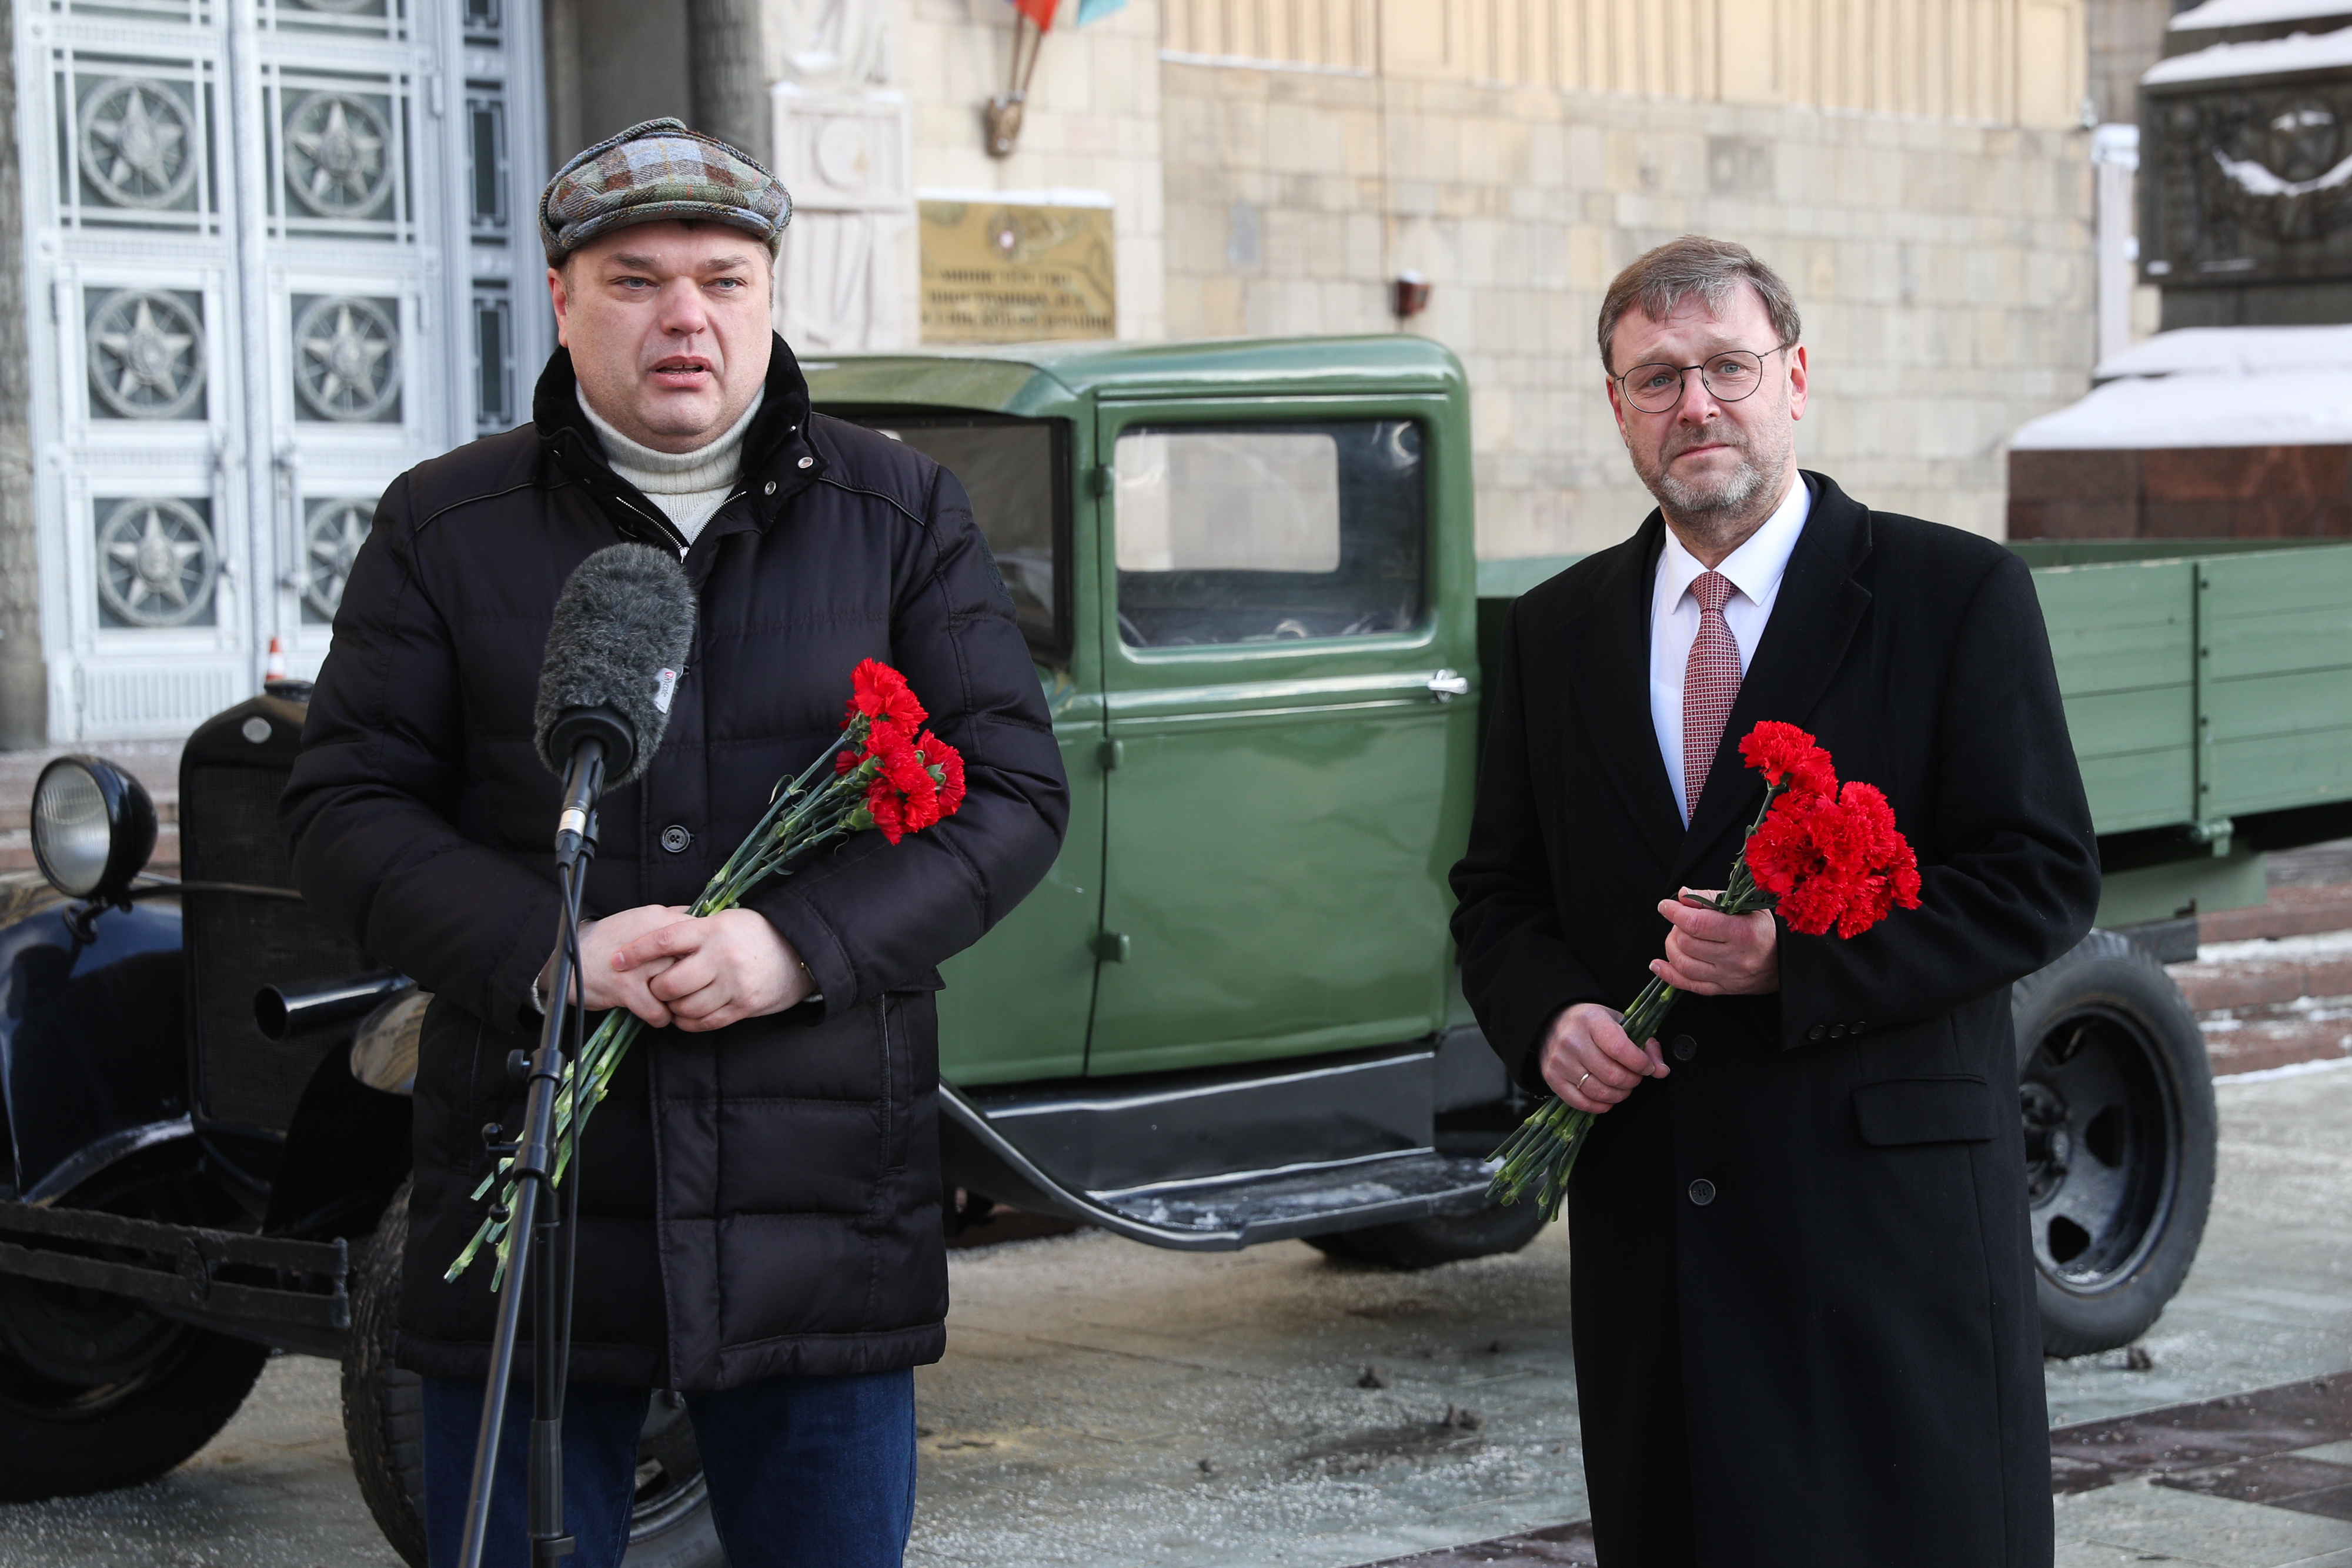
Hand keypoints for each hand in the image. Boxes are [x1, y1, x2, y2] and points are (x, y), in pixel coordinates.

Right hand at [541, 904, 689, 1024]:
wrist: (568, 957)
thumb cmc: (608, 941)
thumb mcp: (639, 918)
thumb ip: (670, 917)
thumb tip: (699, 914)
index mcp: (657, 919)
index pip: (700, 936)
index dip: (703, 955)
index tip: (700, 965)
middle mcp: (652, 940)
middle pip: (693, 964)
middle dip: (693, 980)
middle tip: (688, 988)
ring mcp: (639, 966)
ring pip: (680, 990)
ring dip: (678, 1001)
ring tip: (671, 1002)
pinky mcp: (626, 989)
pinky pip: (660, 1012)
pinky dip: (659, 1018)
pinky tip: (654, 1012)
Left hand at [612, 909, 813, 1032]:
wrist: (801, 952)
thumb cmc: (758, 934)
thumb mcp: (727, 920)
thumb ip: (695, 930)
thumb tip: (656, 936)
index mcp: (713, 930)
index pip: (664, 940)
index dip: (635, 952)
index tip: (615, 960)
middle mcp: (721, 957)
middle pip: (670, 982)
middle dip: (655, 988)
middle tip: (654, 986)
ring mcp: (733, 984)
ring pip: (685, 1007)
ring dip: (672, 1008)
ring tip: (673, 1001)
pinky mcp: (743, 1006)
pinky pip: (705, 1022)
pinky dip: (689, 1022)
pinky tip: (686, 1015)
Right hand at [1539, 1002, 1667, 1114]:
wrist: (1554, 1021)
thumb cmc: (1591, 1023)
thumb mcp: (1619, 1022)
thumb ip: (1644, 1045)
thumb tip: (1661, 1070)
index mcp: (1592, 1020)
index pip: (1620, 1049)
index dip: (1640, 1063)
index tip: (1647, 1067)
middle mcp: (1572, 1040)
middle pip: (1612, 1075)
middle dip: (1632, 1081)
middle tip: (1635, 1076)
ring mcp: (1560, 1061)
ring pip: (1599, 1092)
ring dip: (1619, 1095)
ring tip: (1622, 1086)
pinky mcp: (1552, 1078)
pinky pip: (1581, 1103)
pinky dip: (1600, 1106)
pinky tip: (1607, 1098)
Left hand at [1652, 888, 1778, 995]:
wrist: (1786, 962)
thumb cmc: (1764, 928)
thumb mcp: (1746, 905)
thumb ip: (1712, 898)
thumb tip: (1681, 895)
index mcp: (1743, 932)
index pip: (1698, 923)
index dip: (1675, 913)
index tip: (1666, 905)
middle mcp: (1735, 957)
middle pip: (1688, 944)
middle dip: (1675, 929)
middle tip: (1679, 921)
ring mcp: (1728, 977)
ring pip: (1685, 965)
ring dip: (1671, 948)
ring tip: (1675, 937)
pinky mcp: (1723, 990)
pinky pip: (1689, 986)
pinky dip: (1668, 975)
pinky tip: (1657, 964)